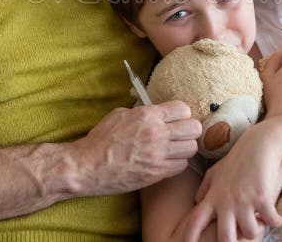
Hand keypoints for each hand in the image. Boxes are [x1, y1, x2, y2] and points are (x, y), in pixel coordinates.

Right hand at [75, 101, 200, 194]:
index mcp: (147, 115)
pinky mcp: (157, 173)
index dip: (181, 113)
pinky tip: (166, 160)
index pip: (184, 109)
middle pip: (194, 128)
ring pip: (192, 148)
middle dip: (188, 129)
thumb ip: (144, 112)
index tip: (176, 118)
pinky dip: (177, 163)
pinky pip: (181, 166)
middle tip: (179, 133)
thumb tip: (158, 112)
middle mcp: (157, 134)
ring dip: (184, 147)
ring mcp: (158, 155)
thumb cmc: (101, 140)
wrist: (88, 166)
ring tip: (174, 148)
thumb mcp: (120, 115)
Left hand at [183, 123, 281, 241]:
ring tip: (260, 221)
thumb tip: (196, 201)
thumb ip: (205, 188)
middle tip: (239, 236)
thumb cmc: (237, 158)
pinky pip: (270, 221)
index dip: (189, 237)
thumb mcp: (216, 171)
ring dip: (257, 230)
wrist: (259, 143)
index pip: (195, 221)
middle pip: (224, 238)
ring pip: (249, 233)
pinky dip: (275, 221)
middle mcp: (226, 201)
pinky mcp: (262, 197)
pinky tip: (276, 215)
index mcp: (213, 197)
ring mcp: (244, 200)